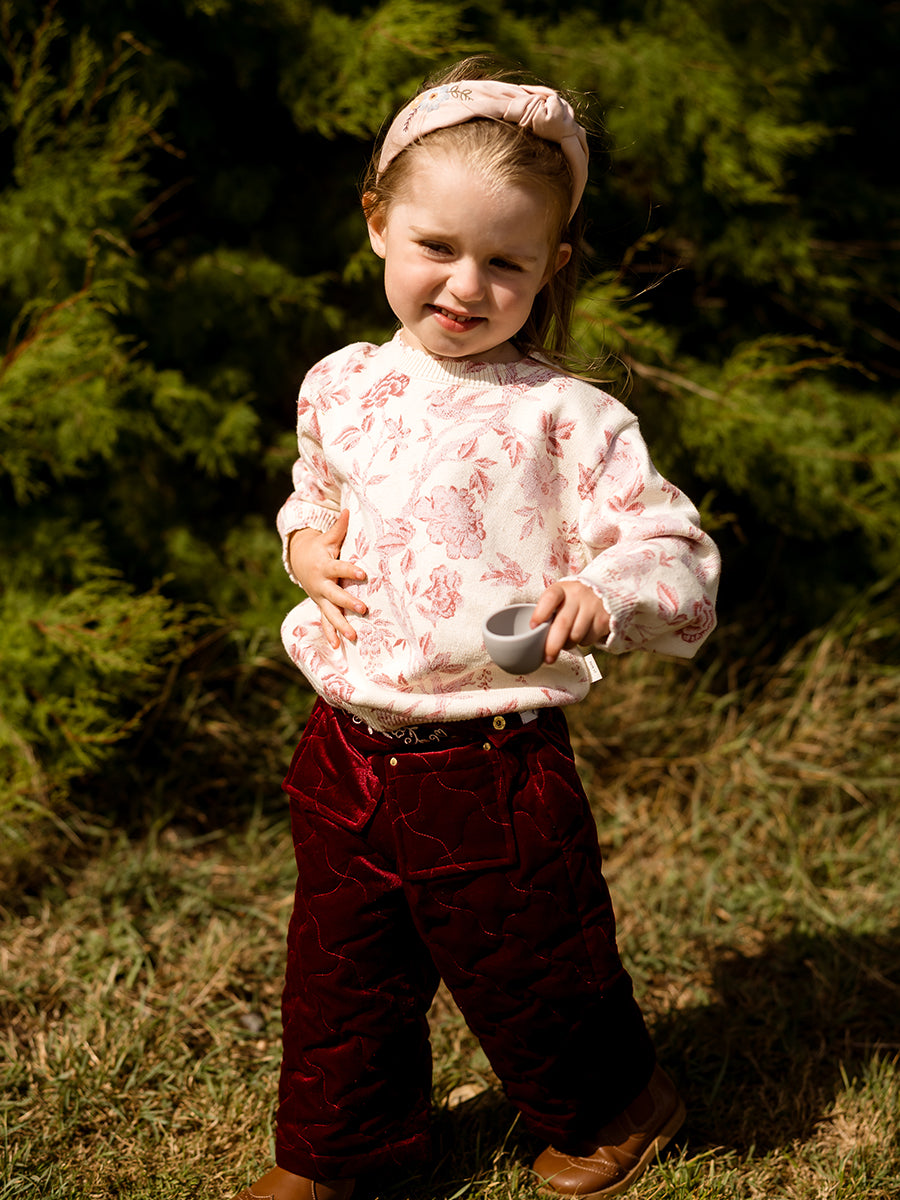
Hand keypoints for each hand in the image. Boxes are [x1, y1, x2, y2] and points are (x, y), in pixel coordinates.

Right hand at [288, 509, 366, 647]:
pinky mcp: (321, 606)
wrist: (300, 562)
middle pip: (336, 595)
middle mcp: (321, 584)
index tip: (362, 573)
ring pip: (331, 613)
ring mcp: (320, 598)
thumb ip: (339, 527)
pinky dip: (330, 634)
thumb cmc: (320, 548)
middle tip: (363, 608)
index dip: (350, 570)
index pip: (339, 568)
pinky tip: (338, 646)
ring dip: (341, 625)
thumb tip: (348, 509)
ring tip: (354, 637)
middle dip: (348, 602)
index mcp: (325, 566)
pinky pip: (325, 622)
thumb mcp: (328, 538)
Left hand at [531, 580, 610, 663]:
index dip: (540, 613)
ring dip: (567, 645)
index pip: (550, 598)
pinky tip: (581, 635)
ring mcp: (592, 607)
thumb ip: (548, 612)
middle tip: (547, 658)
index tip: (533, 627)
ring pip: (575, 636)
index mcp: (561, 589)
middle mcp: (577, 596)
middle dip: (552, 645)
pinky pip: (588, 640)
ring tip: (565, 641)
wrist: (603, 593)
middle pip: (563, 624)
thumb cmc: (572, 600)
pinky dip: (582, 642)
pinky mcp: (603, 620)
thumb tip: (534, 637)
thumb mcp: (559, 598)